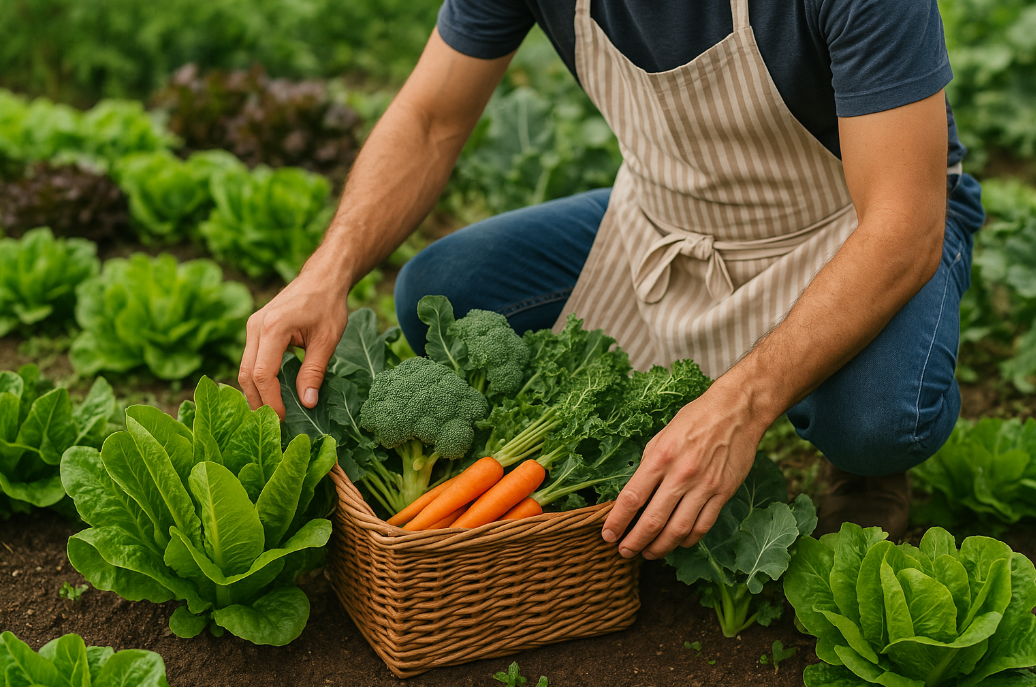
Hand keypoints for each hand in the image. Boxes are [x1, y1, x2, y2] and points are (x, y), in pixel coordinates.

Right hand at [238, 262, 350, 418]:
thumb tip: (306, 403)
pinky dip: (257, 379)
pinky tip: (270, 394)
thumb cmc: (328, 306)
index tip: (283, 419)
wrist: (322, 278)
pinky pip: (250, 359)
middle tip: (274, 424)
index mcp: (273, 328)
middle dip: (258, 401)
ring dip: (255, 392)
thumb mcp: (327, 341)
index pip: (263, 374)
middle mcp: (255, 327)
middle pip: (246, 374)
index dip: (271, 401)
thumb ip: (314, 372)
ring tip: (271, 413)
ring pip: (244, 368)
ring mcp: (252, 326)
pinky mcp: (254, 329)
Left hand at [600, 379, 770, 559]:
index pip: (632, 498)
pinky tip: (678, 542)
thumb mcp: (662, 436)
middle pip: (653, 521)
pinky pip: (703, 526)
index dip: (617, 521)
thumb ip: (649, 465)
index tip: (608, 535)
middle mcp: (681, 474)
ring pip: (678, 530)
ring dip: (660, 547)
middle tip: (625, 551)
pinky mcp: (723, 493)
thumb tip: (636, 494)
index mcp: (660, 457)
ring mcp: (704, 486)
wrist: (736, 411)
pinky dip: (688, 539)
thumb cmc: (695, 419)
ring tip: (648, 553)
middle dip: (634, 542)